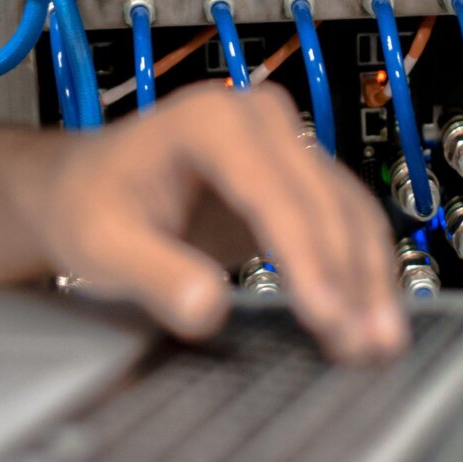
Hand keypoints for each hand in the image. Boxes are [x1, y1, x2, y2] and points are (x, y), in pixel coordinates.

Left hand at [33, 82, 407, 362]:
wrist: (84, 187)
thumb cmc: (89, 205)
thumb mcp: (103, 244)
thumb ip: (153, 275)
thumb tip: (207, 308)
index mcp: (208, 121)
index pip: (272, 192)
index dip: (304, 256)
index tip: (323, 313)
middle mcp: (257, 118)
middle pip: (322, 201)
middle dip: (347, 276)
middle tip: (359, 343)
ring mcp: (284, 142)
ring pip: (348, 210)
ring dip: (368, 278)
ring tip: (377, 342)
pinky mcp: (298, 175)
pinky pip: (346, 219)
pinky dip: (362, 269)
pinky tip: (371, 315)